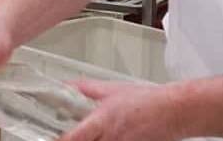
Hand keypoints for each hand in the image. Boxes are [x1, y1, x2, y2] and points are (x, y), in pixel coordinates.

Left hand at [58, 80, 180, 140]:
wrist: (174, 112)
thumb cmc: (147, 101)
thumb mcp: (111, 89)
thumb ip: (85, 89)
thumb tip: (66, 86)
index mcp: (102, 121)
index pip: (73, 138)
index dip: (59, 140)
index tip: (48, 139)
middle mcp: (110, 139)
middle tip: (65, 136)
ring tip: (88, 135)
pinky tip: (103, 137)